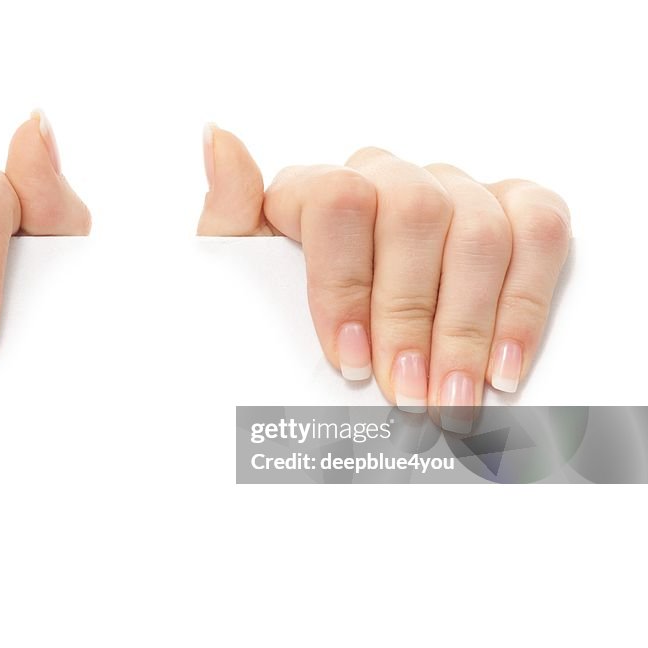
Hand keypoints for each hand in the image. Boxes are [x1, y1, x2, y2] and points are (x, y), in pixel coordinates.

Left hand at [198, 125, 569, 428]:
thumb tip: (218, 136)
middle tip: (404, 392)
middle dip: (410, 314)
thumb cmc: (280, 311)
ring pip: (480, 230)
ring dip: (467, 325)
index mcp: (318, 187)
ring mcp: (454, 190)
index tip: (347, 359)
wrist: (329, 346)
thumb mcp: (239, 275)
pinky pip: (541, 235)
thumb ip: (227, 214)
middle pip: (415, 214)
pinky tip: (501, 370)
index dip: (345, 282)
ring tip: (448, 399)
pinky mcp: (515, 212)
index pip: (338, 200)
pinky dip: (526, 305)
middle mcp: (389, 176)